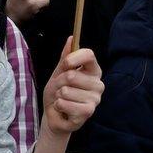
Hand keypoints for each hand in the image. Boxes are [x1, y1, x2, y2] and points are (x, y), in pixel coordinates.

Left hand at [30, 37, 102, 152]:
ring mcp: (95, 99)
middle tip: (61, 89)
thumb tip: (71, 38)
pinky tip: (64, 108)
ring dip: (58, 95)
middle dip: (59, 82)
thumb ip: (65, 57)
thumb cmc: (58, 92)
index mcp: (92, 71)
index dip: (75, 58)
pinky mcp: (89, 112)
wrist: (54, 114)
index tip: (66, 63)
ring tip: (62, 99)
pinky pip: (66, 103)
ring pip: (66, 90)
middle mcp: (97, 84)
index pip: (89, 55)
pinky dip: (59, 105)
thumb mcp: (58, 72)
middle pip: (72, 75)